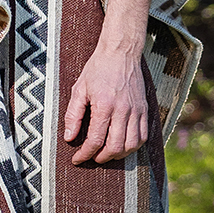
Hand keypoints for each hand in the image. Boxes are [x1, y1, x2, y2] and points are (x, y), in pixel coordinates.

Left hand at [63, 46, 148, 165]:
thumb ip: (73, 115)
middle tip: (92, 158)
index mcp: (104, 105)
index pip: (95, 140)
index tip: (77, 159)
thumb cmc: (98, 69)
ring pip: (132, 145)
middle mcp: (123, 110)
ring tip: (106, 154)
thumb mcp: (79, 89)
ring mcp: (136, 111)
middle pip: (115, 147)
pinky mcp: (144, 109)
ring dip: (118, 155)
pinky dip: (133, 146)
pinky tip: (122, 145)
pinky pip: (143, 136)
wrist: (121, 53)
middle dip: (101, 158)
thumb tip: (69, 138)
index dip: (85, 154)